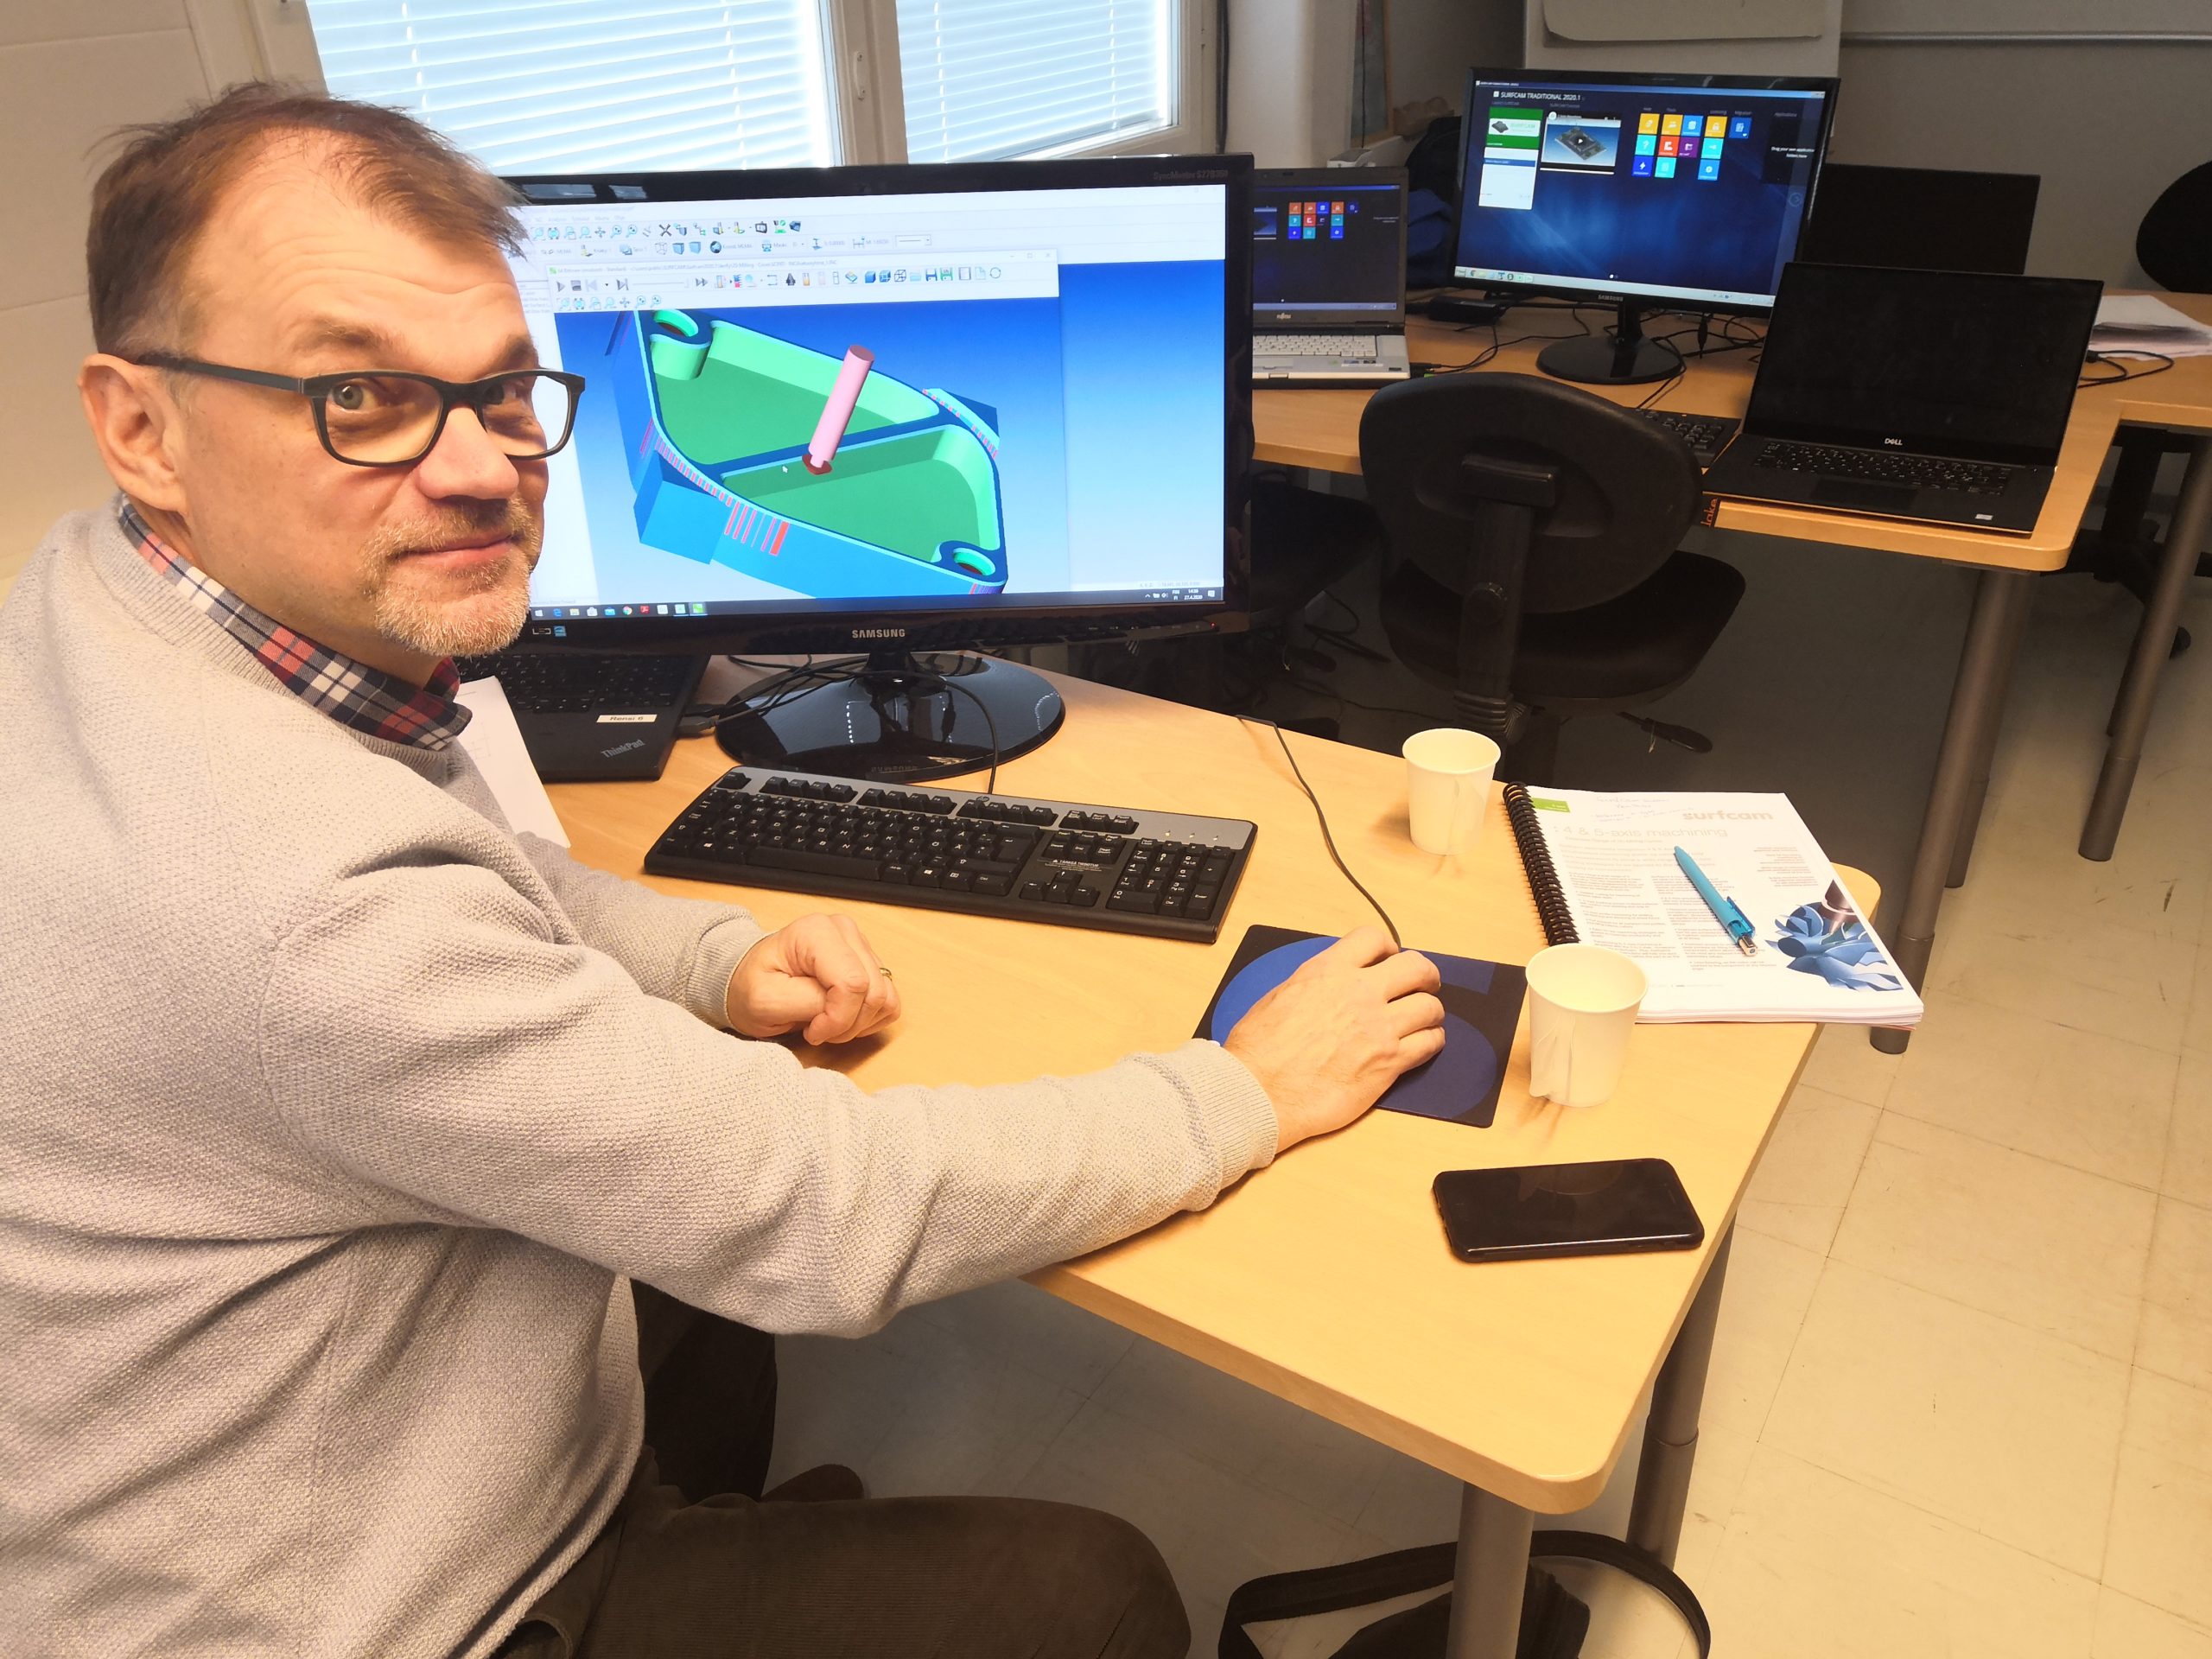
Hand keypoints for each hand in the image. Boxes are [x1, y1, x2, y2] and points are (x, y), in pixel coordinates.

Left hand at [726, 914, 900, 1044]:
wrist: (749, 980)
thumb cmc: (752, 987)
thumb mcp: (764, 1001)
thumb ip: (806, 1002)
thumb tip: (840, 1008)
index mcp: (816, 932)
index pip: (852, 983)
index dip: (838, 1019)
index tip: (812, 1032)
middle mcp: (844, 931)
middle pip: (874, 991)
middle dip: (848, 1023)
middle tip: (817, 1030)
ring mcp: (860, 945)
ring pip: (885, 998)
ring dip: (859, 1023)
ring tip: (827, 1022)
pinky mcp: (870, 963)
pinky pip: (889, 1000)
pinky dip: (868, 1019)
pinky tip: (842, 1017)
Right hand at [1223, 928, 1444, 1153]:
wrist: (1260, 1093)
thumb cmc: (1259, 1051)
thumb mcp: (1280, 996)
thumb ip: (1314, 984)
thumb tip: (1329, 985)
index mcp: (1328, 972)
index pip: (1373, 939)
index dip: (1388, 947)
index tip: (1390, 958)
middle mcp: (1359, 993)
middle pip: (1416, 968)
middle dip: (1425, 975)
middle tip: (1424, 985)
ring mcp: (1378, 1028)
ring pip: (1430, 1007)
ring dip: (1429, 1012)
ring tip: (1423, 1020)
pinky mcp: (1389, 1063)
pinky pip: (1429, 1043)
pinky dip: (1431, 1041)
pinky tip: (1422, 1045)